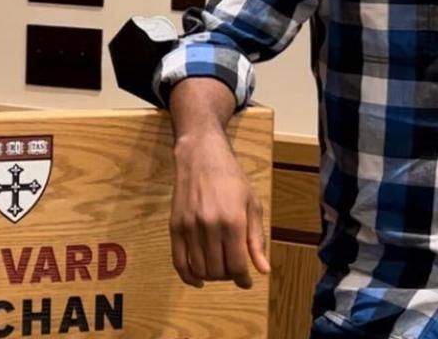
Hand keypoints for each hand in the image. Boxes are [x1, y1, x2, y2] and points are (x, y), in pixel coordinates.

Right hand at [169, 130, 269, 288]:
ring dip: (211, 275)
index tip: (246, 282)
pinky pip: (178, 261)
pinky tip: (198, 279)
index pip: (237, 265)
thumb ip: (256, 238)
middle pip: (218, 270)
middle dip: (228, 276)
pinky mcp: (175, 225)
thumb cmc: (231, 177)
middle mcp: (210, 226)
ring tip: (219, 267)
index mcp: (233, 220)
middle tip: (233, 269)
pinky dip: (188, 276)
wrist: (201, 155)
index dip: (243, 279)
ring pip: (200, 268)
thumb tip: (262, 269)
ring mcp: (190, 226)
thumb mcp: (252, 203)